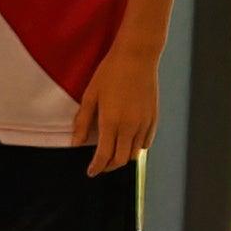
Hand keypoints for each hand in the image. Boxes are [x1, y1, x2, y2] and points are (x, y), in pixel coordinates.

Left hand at [75, 41, 160, 173]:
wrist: (137, 57)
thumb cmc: (109, 73)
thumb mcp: (90, 95)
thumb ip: (83, 121)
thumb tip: (75, 143)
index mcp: (112, 122)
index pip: (104, 155)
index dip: (96, 167)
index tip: (90, 172)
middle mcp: (131, 126)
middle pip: (121, 159)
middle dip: (109, 166)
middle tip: (99, 166)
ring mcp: (145, 123)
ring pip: (135, 153)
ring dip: (123, 157)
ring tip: (112, 155)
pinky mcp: (154, 118)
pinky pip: (146, 142)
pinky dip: (137, 147)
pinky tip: (128, 143)